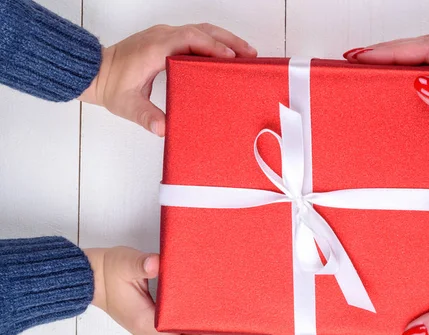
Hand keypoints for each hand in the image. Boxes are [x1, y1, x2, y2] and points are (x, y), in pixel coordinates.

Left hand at [79, 24, 256, 135]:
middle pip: (202, 30)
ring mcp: (165, 36)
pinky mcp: (167, 40)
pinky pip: (195, 35)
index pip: (190, 39)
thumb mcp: (127, 105)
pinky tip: (225, 53)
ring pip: (201, 30)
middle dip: (228, 41)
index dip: (212, 46)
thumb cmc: (112, 86)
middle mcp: (162, 37)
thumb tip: (162, 128)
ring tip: (245, 53)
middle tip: (249, 54)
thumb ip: (145, 116)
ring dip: (224, 39)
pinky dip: (214, 41)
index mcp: (155, 48)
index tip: (231, 57)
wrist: (96, 72)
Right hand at [86, 247, 226, 334]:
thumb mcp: (126, 263)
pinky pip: (175, 329)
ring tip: (221, 319)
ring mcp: (149, 325)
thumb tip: (156, 263)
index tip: (220, 328)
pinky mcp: (150, 318)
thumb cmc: (107, 271)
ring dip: (200, 333)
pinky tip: (202, 312)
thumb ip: (142, 264)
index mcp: (146, 323)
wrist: (90, 276)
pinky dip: (191, 325)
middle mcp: (149, 329)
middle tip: (229, 323)